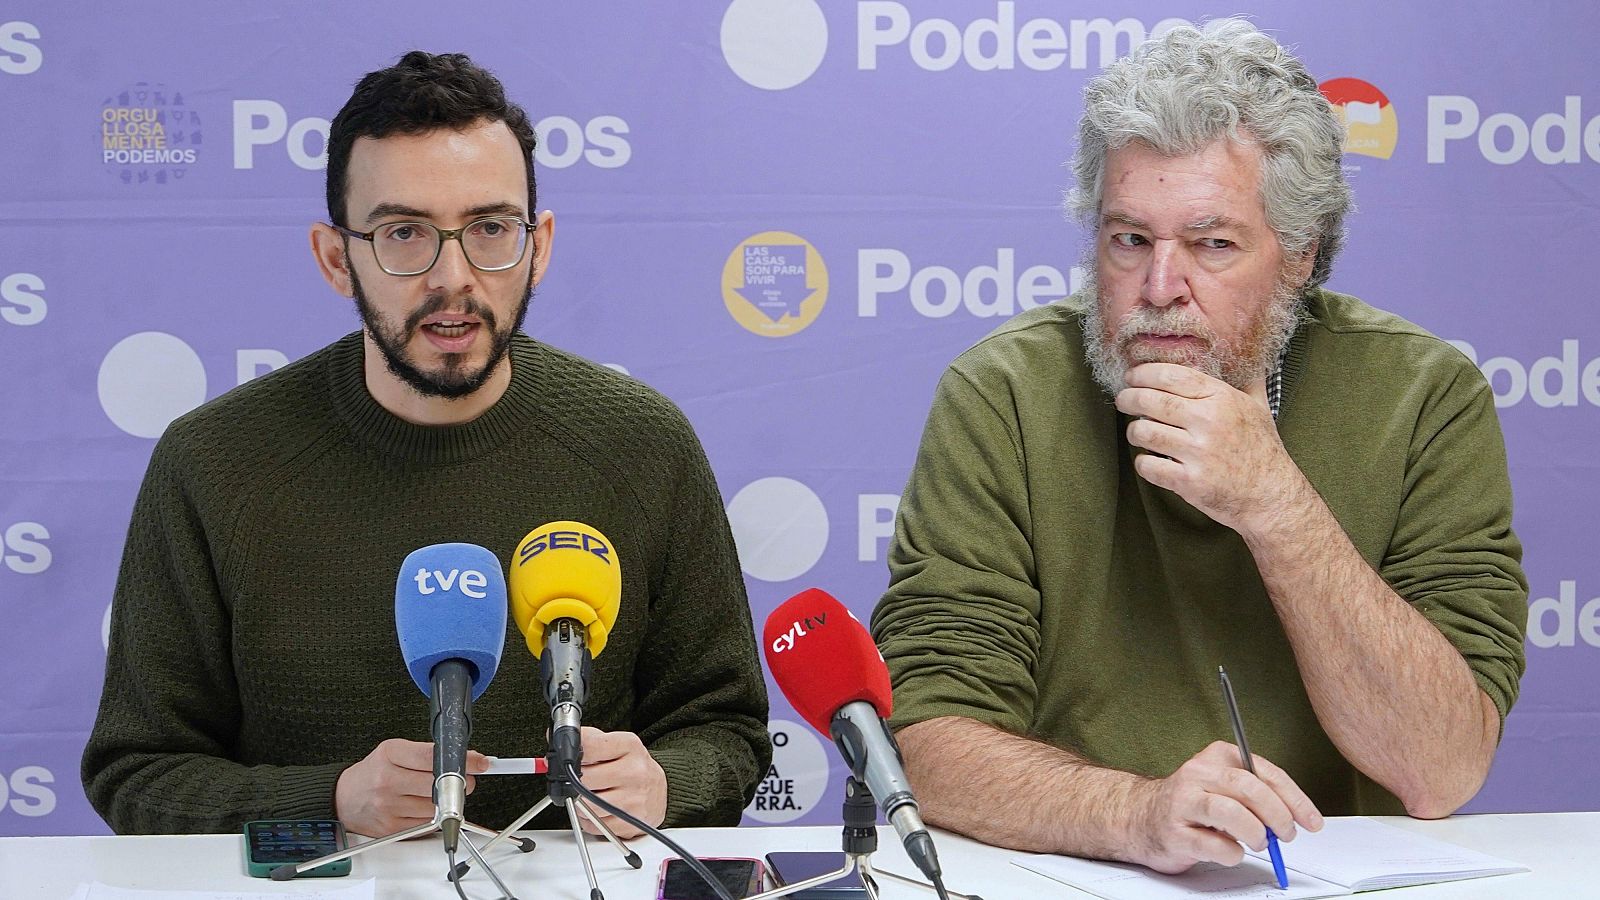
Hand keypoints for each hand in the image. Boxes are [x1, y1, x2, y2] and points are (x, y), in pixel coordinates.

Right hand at [334, 738, 489, 836]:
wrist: (344, 798)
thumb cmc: (372, 772)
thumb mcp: (394, 751)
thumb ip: (426, 753)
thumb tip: (463, 759)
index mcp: (390, 755)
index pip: (433, 756)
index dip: (462, 760)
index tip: (479, 763)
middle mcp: (388, 780)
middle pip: (439, 784)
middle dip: (460, 783)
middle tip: (463, 781)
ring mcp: (389, 807)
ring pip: (436, 807)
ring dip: (446, 802)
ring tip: (434, 794)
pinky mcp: (392, 828)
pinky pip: (426, 824)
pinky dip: (432, 817)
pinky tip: (421, 807)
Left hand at [574, 727, 666, 837]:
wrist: (660, 789)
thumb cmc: (633, 766)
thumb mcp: (617, 745)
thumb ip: (588, 739)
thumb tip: (552, 736)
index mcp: (630, 746)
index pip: (588, 746)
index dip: (570, 753)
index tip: (566, 757)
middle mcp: (634, 772)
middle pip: (583, 779)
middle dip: (574, 781)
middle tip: (579, 779)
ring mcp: (634, 799)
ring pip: (586, 805)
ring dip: (579, 802)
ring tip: (589, 794)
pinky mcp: (630, 822)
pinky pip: (594, 824)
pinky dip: (589, 819)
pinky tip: (598, 809)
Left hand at [1115, 363, 1308, 534]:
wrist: (1272, 497)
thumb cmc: (1263, 451)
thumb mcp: (1260, 409)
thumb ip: (1248, 382)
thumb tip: (1250, 358)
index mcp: (1222, 399)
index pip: (1171, 375)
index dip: (1143, 373)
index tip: (1132, 376)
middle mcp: (1209, 422)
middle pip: (1150, 400)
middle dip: (1128, 398)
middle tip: (1123, 400)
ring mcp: (1198, 453)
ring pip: (1144, 432)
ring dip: (1134, 431)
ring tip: (1137, 432)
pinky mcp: (1189, 481)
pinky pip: (1148, 466)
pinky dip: (1142, 462)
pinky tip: (1148, 460)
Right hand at [1126, 740, 1322, 873]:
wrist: (1140, 818)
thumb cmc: (1191, 803)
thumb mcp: (1224, 785)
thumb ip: (1256, 794)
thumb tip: (1293, 816)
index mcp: (1217, 756)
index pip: (1264, 771)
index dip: (1294, 798)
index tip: (1310, 820)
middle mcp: (1197, 774)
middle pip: (1248, 787)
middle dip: (1277, 815)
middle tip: (1286, 834)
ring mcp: (1183, 802)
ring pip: (1230, 812)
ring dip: (1255, 833)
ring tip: (1259, 843)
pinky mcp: (1174, 832)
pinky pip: (1214, 845)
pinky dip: (1232, 853)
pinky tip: (1231, 851)